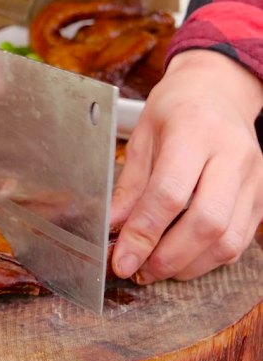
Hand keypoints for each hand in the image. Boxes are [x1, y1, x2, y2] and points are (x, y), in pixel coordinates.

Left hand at [110, 49, 262, 283]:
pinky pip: (240, 240)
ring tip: (156, 268)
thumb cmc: (175, 109)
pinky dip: (209, 258)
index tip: (121, 260)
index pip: (169, 193)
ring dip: (189, 265)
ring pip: (228, 239)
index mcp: (195, 131)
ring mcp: (255, 176)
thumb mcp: (142, 137)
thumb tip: (113, 227)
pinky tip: (183, 259)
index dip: (143, 234)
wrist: (218, 90)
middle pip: (206, 223)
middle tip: (139, 270)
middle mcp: (232, 154)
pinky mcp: (262, 195)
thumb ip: (129, 185)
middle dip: (168, 257)